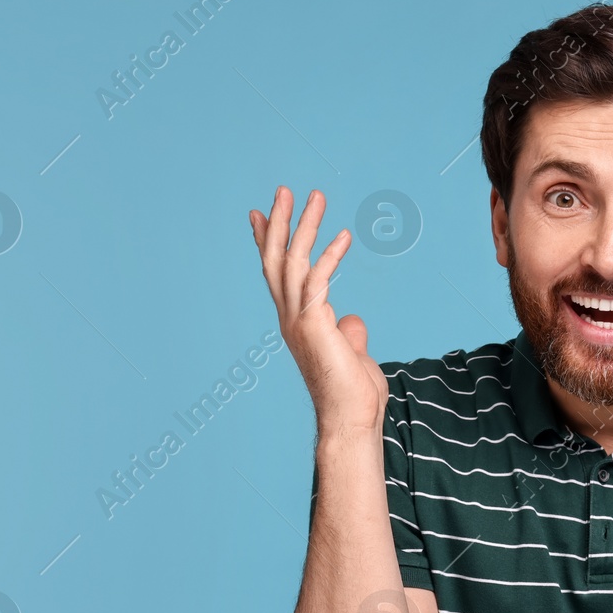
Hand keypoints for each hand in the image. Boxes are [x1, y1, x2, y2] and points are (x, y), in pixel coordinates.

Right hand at [250, 186, 386, 436]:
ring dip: (303, 226)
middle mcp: (290, 318)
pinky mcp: (315, 325)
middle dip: (278, 223)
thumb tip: (351, 318)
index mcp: (296, 322)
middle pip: (277, 260)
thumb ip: (349, 332)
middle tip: (283, 190)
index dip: (268, 242)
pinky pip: (319, 281)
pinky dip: (329, 256)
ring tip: (315, 196)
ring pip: (293, 262)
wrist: (351, 421)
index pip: (278, 274)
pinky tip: (344, 236)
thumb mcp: (352, 353)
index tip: (259, 214)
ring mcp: (299, 322)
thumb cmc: (353, 394)